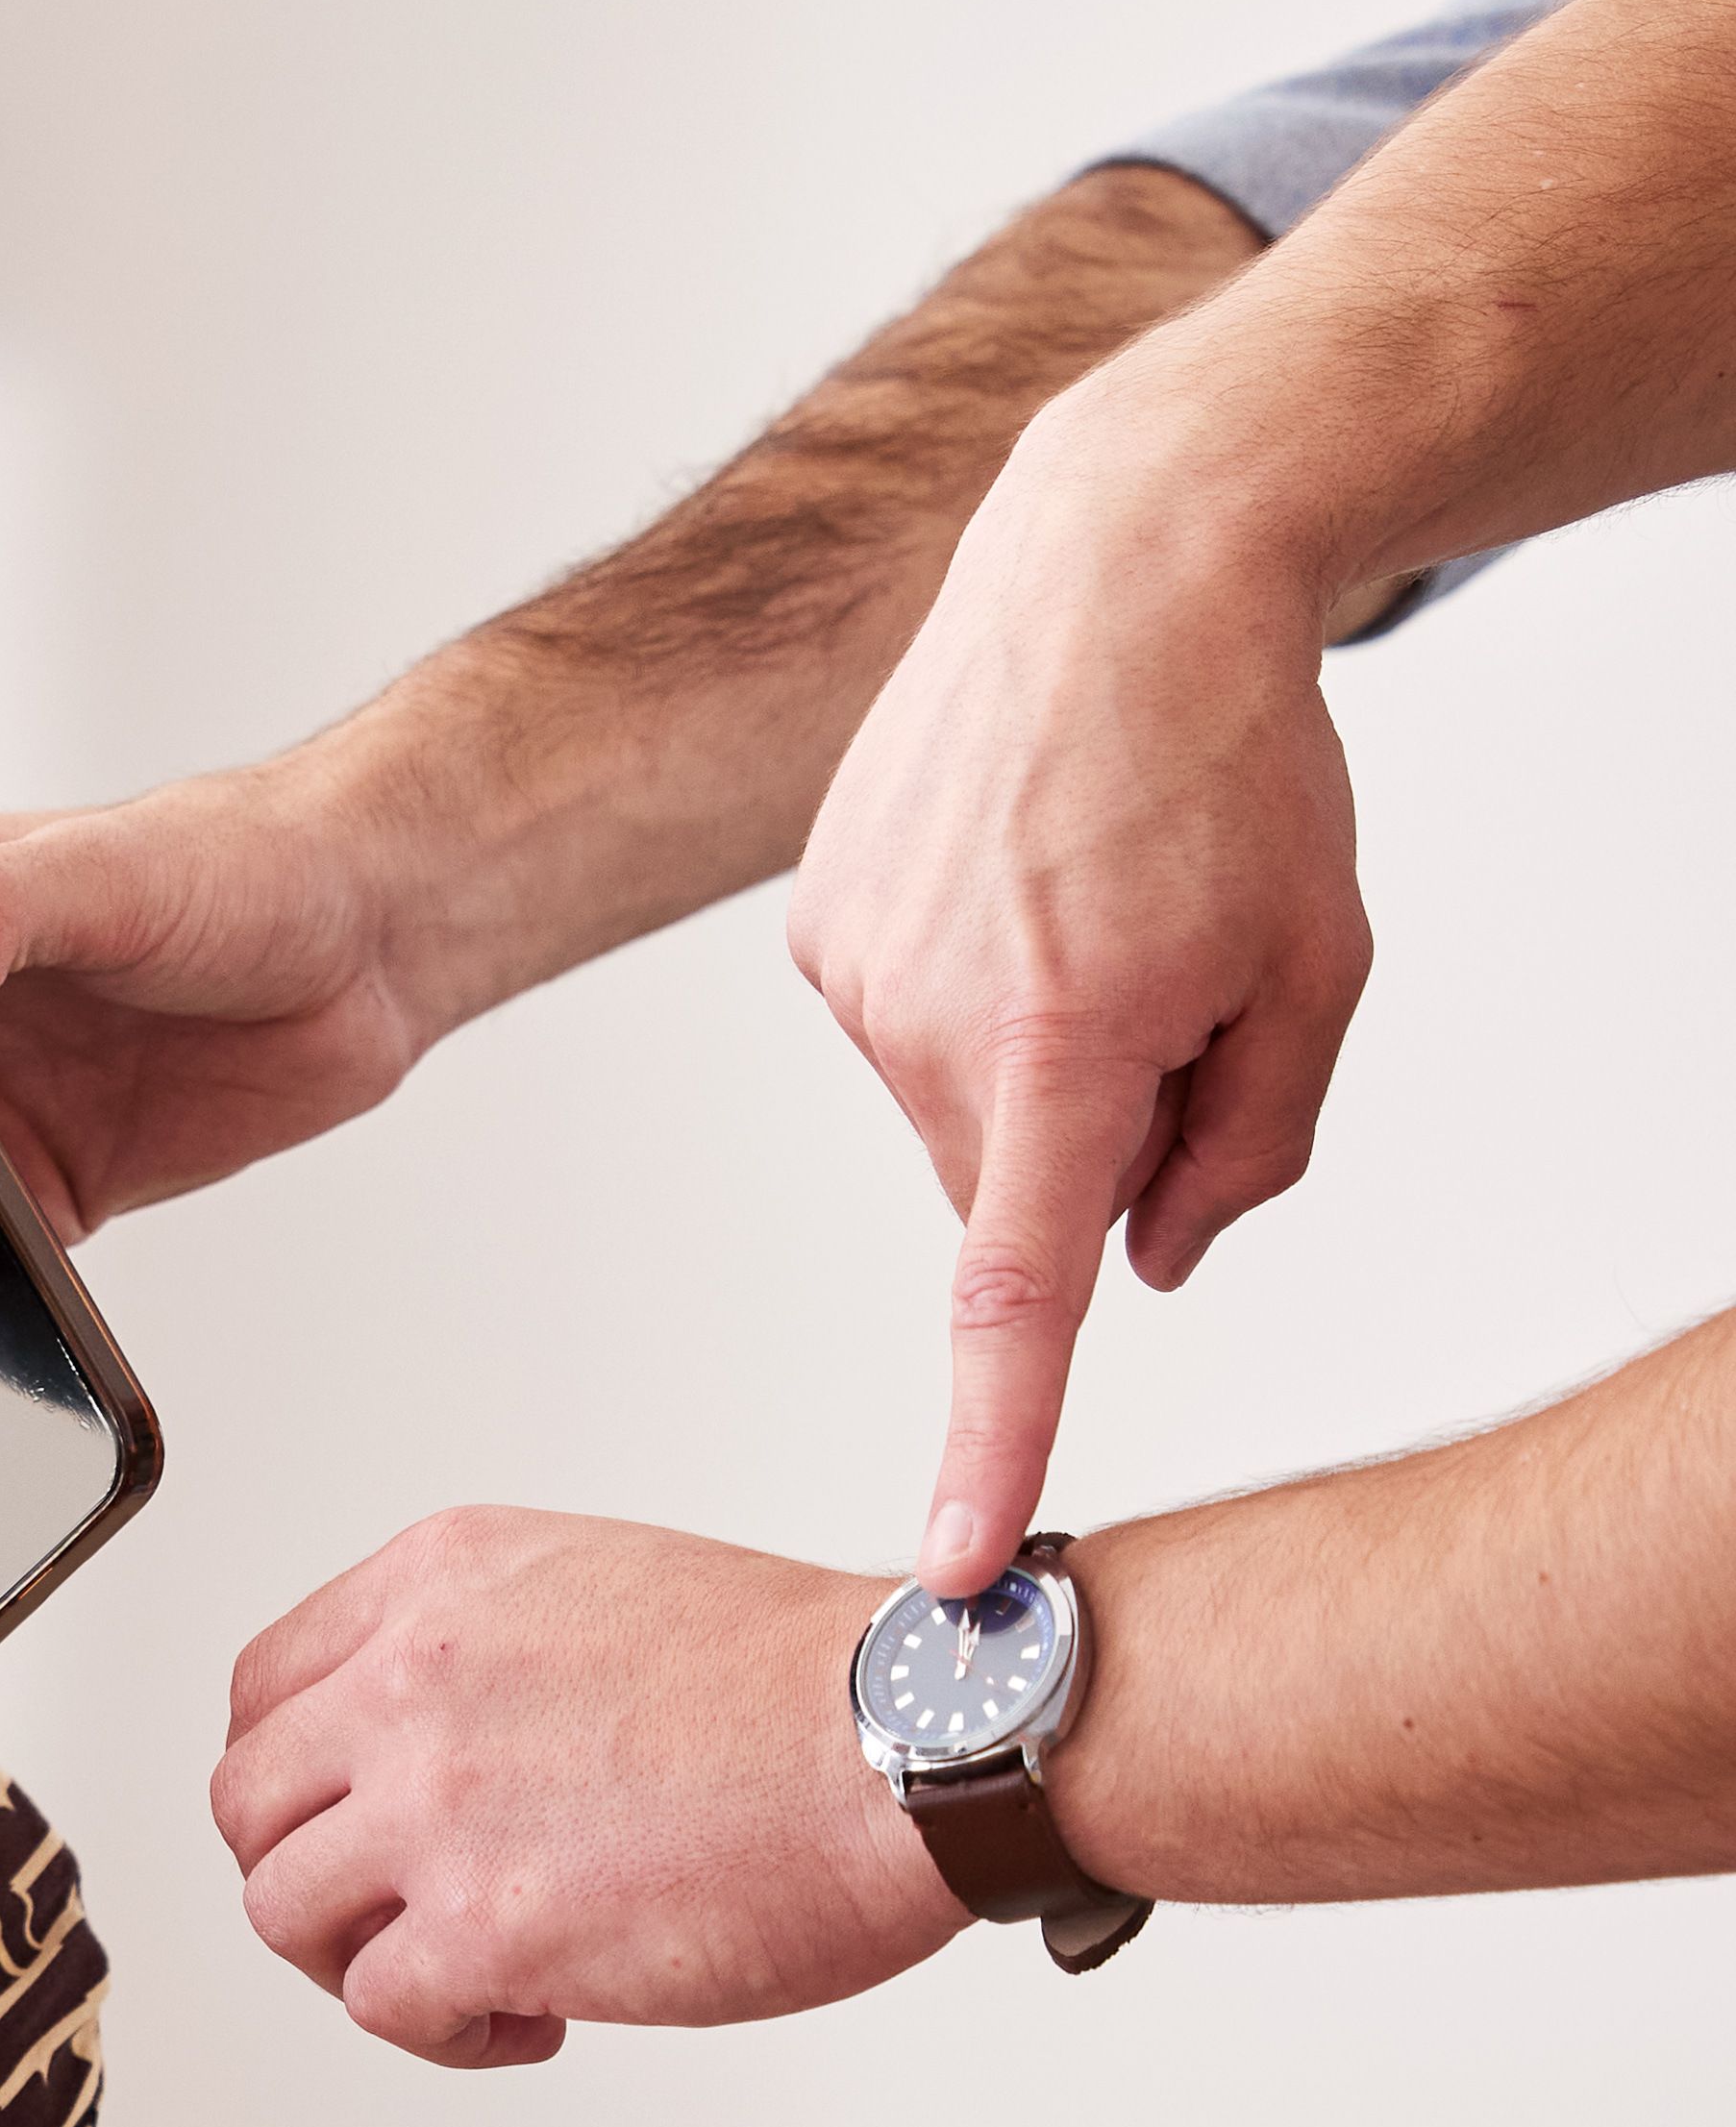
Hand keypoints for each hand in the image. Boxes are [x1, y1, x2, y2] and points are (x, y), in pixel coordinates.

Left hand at [212, 1508, 967, 2067]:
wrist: (917, 1741)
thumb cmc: (813, 1682)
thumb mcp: (599, 1586)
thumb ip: (483, 1648)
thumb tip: (435, 1738)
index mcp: (436, 1585)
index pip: (268, 1688)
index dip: (296, 1775)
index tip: (344, 1819)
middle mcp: (411, 1684)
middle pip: (250, 1802)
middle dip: (309, 1869)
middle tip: (389, 1909)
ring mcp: (436, 1807)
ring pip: (284, 1908)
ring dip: (359, 1957)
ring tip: (462, 1972)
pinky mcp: (486, 1927)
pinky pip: (381, 2002)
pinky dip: (441, 2030)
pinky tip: (525, 2017)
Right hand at [788, 381, 1366, 1590]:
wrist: (1119, 564)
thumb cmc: (1232, 754)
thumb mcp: (1316, 961)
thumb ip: (1251, 1145)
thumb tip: (1153, 1259)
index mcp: (1068, 1039)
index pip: (1013, 1293)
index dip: (987, 1440)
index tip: (950, 1561)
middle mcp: (927, 1018)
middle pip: (1013, 1188)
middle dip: (1090, 1140)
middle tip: (1171, 997)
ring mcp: (851, 969)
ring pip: (951, 1114)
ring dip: (1028, 1059)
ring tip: (1090, 907)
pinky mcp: (811, 923)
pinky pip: (897, 1031)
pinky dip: (965, 993)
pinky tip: (1020, 882)